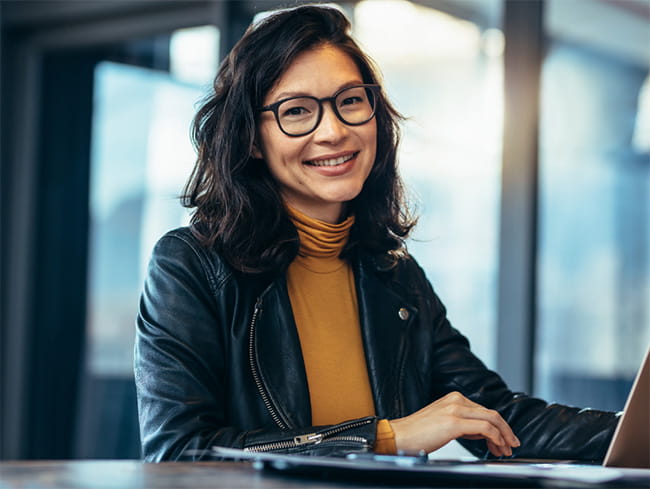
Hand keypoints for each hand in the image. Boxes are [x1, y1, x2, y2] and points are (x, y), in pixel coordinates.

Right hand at [389, 391, 520, 456]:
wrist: (397, 436)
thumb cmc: (416, 434)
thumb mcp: (443, 424)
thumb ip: (462, 424)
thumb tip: (481, 434)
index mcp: (453, 398)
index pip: (484, 410)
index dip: (499, 426)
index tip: (504, 440)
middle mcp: (456, 400)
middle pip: (492, 413)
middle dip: (506, 431)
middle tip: (511, 445)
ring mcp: (455, 409)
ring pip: (492, 419)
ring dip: (504, 436)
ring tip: (506, 449)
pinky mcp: (453, 422)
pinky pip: (485, 428)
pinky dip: (496, 438)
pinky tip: (496, 447)